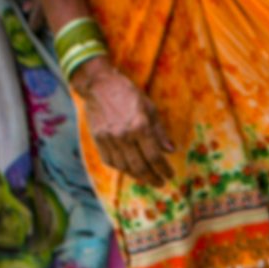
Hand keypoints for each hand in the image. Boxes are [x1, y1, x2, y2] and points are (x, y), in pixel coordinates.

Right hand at [74, 58, 176, 188]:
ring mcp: (109, 139)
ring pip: (125, 167)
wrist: (98, 85)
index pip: (155, 157)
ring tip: (147, 179)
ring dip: (138, 177)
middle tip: (160, 183)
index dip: (164, 169)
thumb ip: (159, 131)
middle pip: (140, 166)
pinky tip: (130, 170)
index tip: (170, 175)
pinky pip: (110, 161)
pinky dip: (122, 169)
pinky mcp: (98, 140)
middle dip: (152, 178)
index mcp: (140, 126)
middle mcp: (124, 135)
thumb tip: (171, 150)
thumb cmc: (128, 94)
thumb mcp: (149, 108)